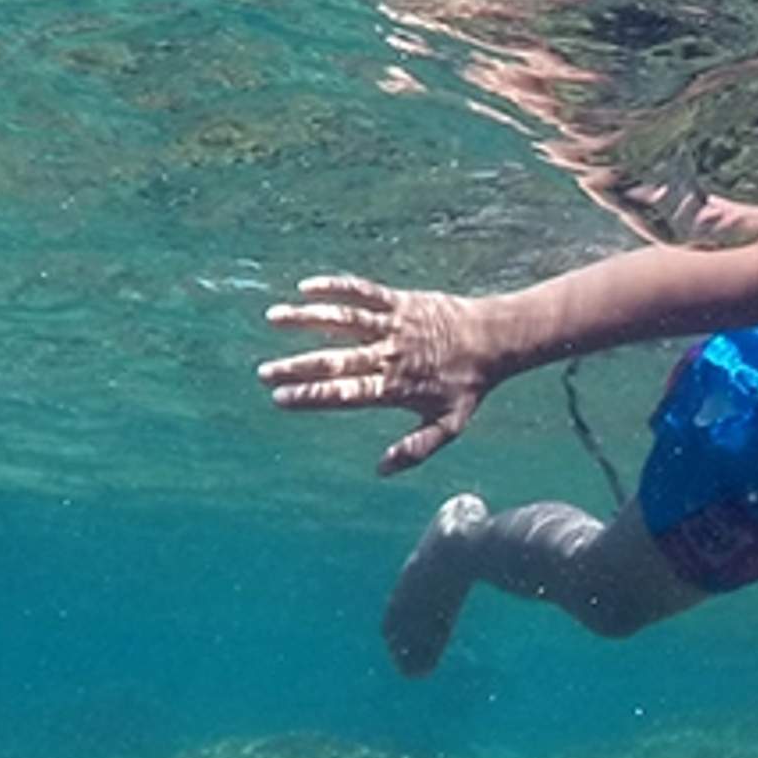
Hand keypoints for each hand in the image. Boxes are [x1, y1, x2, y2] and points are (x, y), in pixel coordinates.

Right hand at [260, 276, 496, 473]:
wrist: (494, 339)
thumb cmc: (468, 385)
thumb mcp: (450, 426)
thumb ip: (416, 449)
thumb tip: (381, 470)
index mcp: (395, 387)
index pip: (345, 394)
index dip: (312, 396)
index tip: (280, 398)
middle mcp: (390, 355)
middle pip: (335, 361)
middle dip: (297, 366)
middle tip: (263, 372)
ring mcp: (393, 325)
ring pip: (343, 319)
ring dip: (306, 318)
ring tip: (273, 317)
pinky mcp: (400, 301)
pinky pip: (363, 291)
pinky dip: (336, 286)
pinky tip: (307, 287)